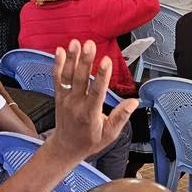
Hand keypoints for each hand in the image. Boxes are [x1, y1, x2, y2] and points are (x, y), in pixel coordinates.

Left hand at [44, 40, 137, 160]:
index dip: (102, 76)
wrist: (66, 147)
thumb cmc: (88, 141)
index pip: (97, 92)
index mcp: (90, 114)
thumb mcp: (109, 134)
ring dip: (71, 58)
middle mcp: (76, 104)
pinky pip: (57, 78)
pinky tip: (60, 51)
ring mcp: (65, 99)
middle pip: (80, 79)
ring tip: (75, 43)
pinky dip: (58, 64)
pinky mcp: (59, 96)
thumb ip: (121, 117)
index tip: (106, 62)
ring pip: (67, 76)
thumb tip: (133, 102)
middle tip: (90, 45)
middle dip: (85, 61)